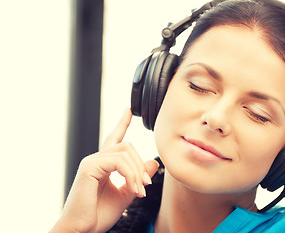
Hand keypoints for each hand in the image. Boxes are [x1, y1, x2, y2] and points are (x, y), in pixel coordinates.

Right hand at [50, 108, 158, 232]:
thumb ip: (138, 179)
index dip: (122, 123)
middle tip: (145, 186)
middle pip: (127, 146)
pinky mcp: (89, 167)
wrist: (82, 230)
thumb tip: (154, 162)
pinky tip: (133, 188)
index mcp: (103, 164)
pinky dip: (131, 174)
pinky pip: (118, 162)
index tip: (129, 110)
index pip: (114, 138)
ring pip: (125, 152)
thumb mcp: (125, 196)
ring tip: (140, 191)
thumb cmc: (98, 214)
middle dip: (140, 165)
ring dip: (138, 172)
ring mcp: (91, 161)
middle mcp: (96, 159)